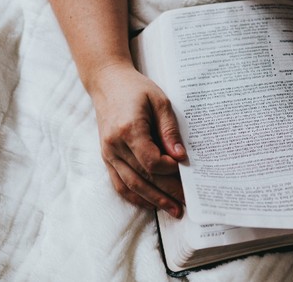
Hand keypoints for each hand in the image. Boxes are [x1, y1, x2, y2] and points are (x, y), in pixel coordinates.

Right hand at [89, 62, 186, 217]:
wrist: (107, 83)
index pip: (150, 161)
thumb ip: (169, 129)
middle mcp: (114, 145)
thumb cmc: (136, 89)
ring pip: (131, 185)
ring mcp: (108, 153)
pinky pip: (119, 183)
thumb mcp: (159, 101)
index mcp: (128, 129)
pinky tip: (150, 203)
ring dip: (153, 200)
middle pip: (142, 177)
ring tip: (172, 210)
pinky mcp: (106, 157)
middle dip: (166, 193)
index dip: (168, 169)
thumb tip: (180, 156)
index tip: (183, 169)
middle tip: (186, 204)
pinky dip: (135, 197)